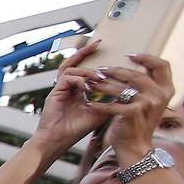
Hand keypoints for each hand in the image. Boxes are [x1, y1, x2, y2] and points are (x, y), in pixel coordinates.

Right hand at [31, 42, 108, 158]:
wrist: (58, 140)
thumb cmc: (76, 129)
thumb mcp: (100, 112)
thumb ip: (111, 101)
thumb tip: (129, 92)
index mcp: (76, 90)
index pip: (84, 70)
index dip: (92, 60)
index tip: (105, 51)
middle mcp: (67, 87)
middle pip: (73, 63)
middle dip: (85, 51)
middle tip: (98, 43)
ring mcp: (59, 89)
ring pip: (71, 68)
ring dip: (87, 71)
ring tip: (98, 77)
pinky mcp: (54, 92)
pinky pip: (67, 78)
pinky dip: (79, 80)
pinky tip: (87, 87)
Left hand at [85, 54, 174, 163]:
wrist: (136, 147)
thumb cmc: (138, 124)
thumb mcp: (149, 103)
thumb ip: (147, 87)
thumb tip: (133, 68)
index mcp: (167, 90)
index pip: (162, 65)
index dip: (147, 58)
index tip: (130, 55)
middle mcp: (160, 95)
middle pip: (136, 74)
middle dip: (115, 71)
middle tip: (100, 70)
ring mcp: (147, 104)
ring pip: (121, 88)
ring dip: (103, 85)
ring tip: (90, 83)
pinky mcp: (133, 113)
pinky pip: (111, 105)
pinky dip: (99, 105)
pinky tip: (89, 103)